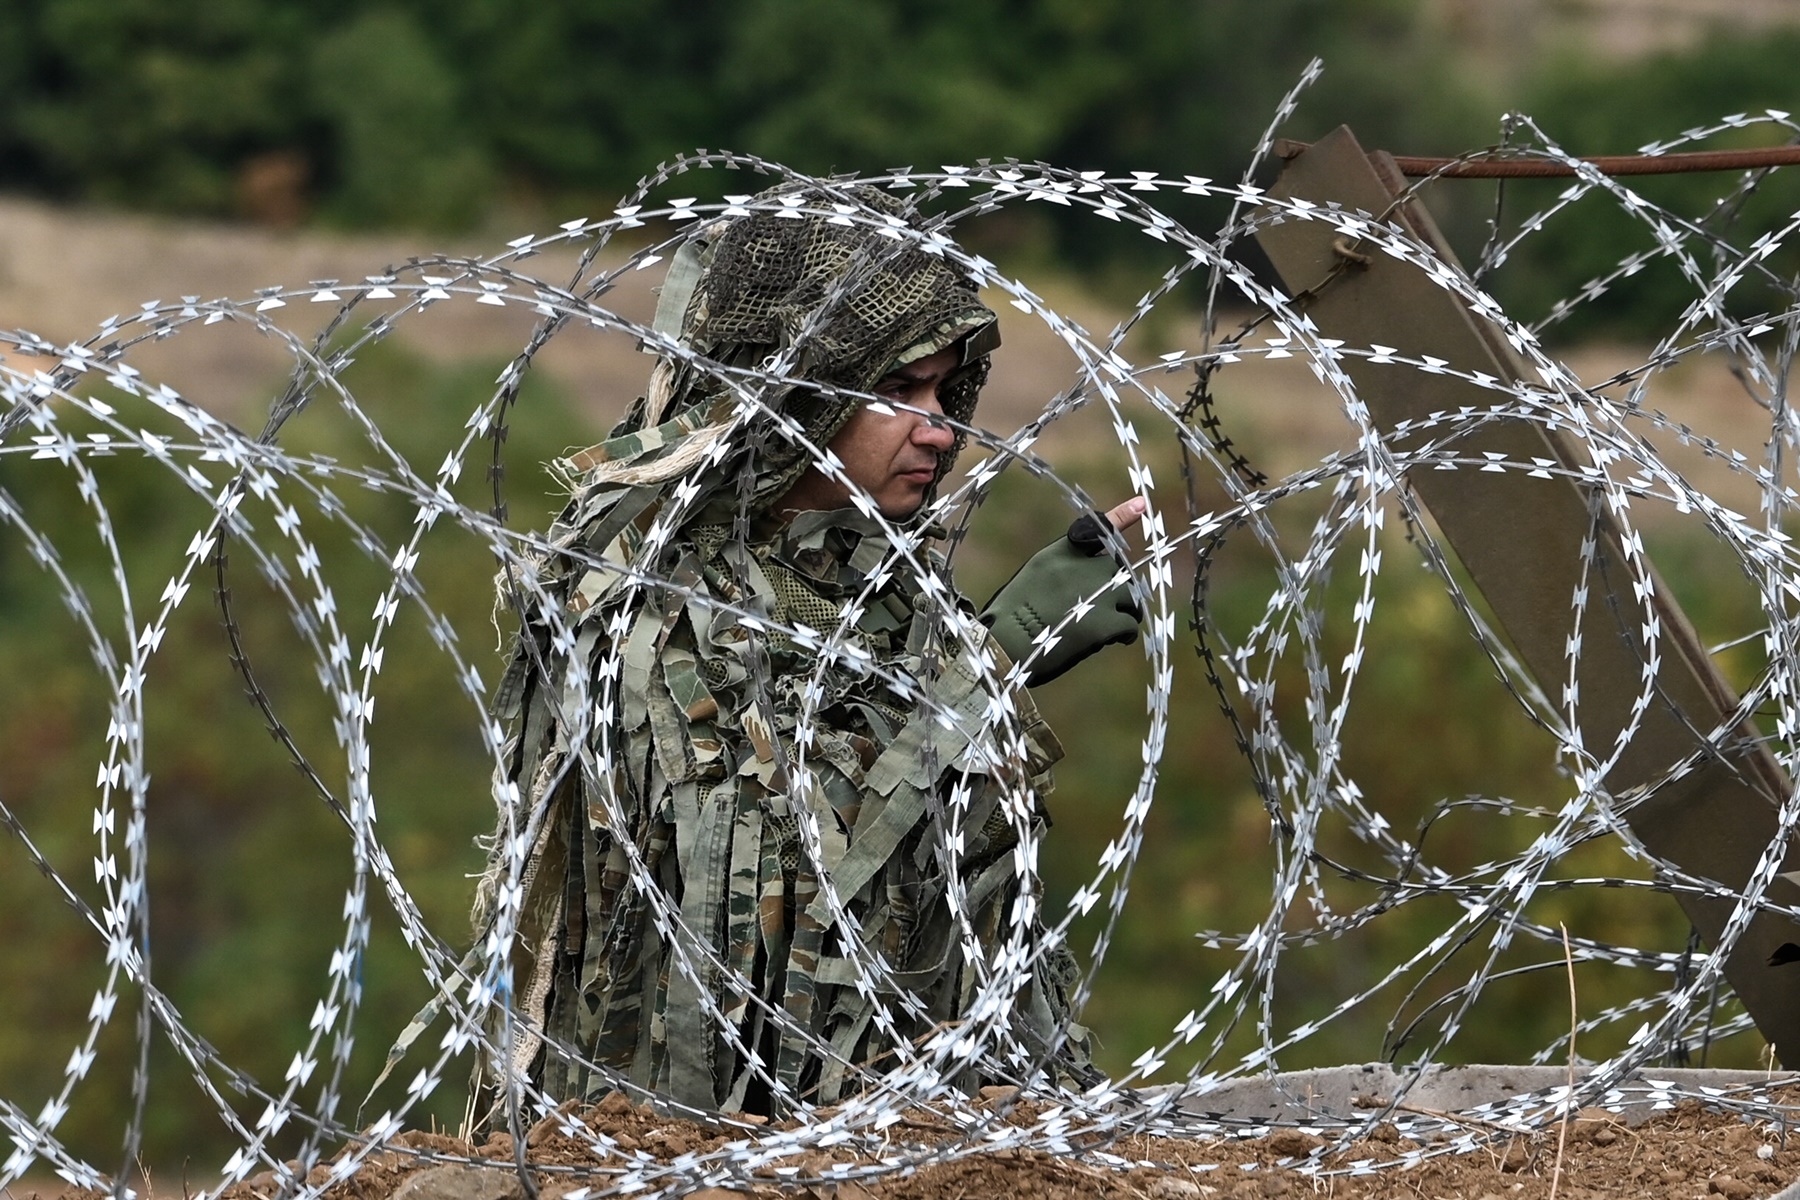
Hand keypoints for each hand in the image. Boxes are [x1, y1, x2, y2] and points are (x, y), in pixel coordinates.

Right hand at [980, 497, 1145, 685]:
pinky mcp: (1104, 623)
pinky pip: (1130, 624)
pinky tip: (1116, 640)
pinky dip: (1126, 634)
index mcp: (1059, 555)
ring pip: (1131, 597)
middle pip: (1120, 569)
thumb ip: (1061, 572)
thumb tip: (1091, 583)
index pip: (1095, 530)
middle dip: (1118, 588)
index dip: (1122, 516)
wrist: (1004, 647)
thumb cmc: (1010, 620)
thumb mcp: (1031, 579)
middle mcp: (1081, 568)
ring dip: (1126, 611)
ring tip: (1111, 628)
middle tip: (1107, 608)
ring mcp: (1096, 594)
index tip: (1141, 505)